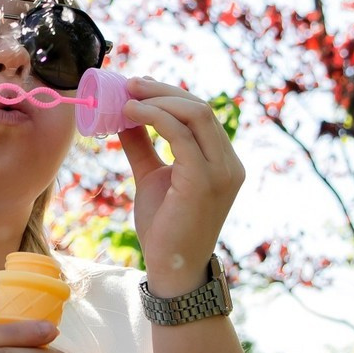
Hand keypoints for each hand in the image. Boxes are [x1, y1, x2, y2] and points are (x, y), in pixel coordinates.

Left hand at [119, 78, 244, 294]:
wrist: (172, 268)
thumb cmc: (165, 226)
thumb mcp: (152, 177)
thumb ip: (143, 147)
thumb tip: (124, 117)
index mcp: (222, 160)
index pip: (201, 114)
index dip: (170, 94)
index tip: (139, 86)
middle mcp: (229, 163)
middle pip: (200, 107)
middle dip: (163, 91)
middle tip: (130, 84)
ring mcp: (221, 171)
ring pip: (194, 114)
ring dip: (157, 100)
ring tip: (127, 98)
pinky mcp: (204, 180)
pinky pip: (180, 135)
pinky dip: (154, 118)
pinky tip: (130, 115)